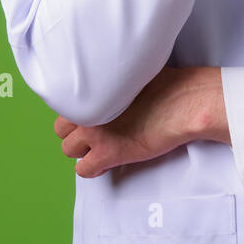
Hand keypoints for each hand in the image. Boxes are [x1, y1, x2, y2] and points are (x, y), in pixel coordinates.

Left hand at [54, 66, 229, 178]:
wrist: (183, 103)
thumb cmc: (166, 84)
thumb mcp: (130, 73)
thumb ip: (110, 82)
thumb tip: (107, 86)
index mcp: (91, 89)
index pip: (65, 105)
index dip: (79, 114)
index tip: (91, 117)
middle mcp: (87, 109)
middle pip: (61, 128)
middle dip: (76, 131)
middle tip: (95, 133)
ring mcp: (95, 132)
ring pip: (68, 149)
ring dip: (83, 150)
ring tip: (102, 148)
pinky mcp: (109, 153)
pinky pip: (83, 170)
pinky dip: (93, 169)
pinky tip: (106, 164)